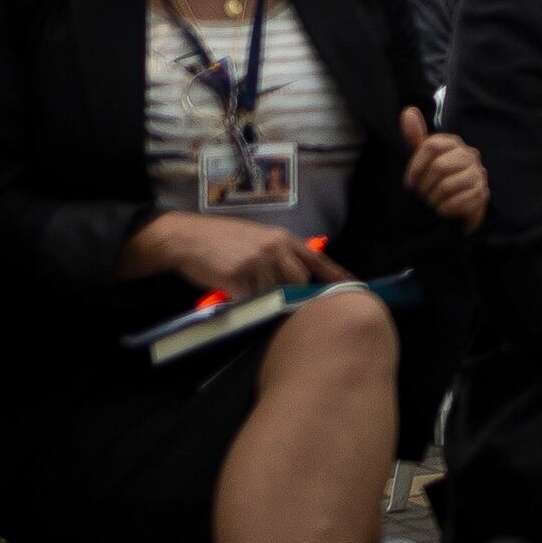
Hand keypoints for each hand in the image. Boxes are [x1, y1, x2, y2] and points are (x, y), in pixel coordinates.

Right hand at [125, 212, 337, 295]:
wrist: (189, 238)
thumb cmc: (222, 239)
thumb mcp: (257, 237)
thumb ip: (279, 252)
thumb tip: (299, 274)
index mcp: (281, 238)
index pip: (316, 258)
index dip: (335, 274)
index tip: (352, 287)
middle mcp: (273, 249)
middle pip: (299, 280)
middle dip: (294, 292)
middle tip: (283, 298)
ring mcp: (256, 263)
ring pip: (276, 293)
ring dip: (268, 300)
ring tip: (254, 294)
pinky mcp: (237, 279)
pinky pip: (252, 302)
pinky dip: (248, 306)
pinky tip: (239, 299)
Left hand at [399, 107, 488, 227]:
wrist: (457, 208)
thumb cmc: (437, 179)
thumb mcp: (423, 158)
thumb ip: (415, 136)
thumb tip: (408, 111)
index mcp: (454, 143)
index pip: (431, 145)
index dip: (416, 166)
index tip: (410, 182)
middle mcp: (470, 155)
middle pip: (439, 166)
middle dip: (425, 186)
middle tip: (422, 195)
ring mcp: (478, 174)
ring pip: (447, 186)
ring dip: (434, 199)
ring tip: (432, 202)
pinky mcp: (482, 193)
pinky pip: (457, 201)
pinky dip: (445, 209)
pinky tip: (444, 209)